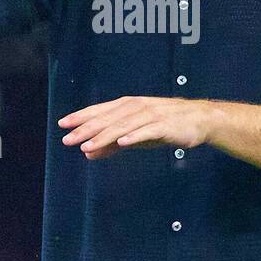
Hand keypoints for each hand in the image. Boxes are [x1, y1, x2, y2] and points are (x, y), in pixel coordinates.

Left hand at [58, 97, 212, 158]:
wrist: (198, 120)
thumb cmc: (163, 126)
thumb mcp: (134, 136)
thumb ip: (111, 144)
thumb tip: (87, 153)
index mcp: (127, 106)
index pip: (99, 111)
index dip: (81, 117)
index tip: (62, 124)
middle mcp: (136, 107)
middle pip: (107, 118)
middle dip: (86, 129)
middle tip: (68, 140)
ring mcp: (150, 115)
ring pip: (123, 126)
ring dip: (104, 135)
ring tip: (87, 145)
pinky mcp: (165, 126)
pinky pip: (147, 131)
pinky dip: (134, 136)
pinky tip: (122, 143)